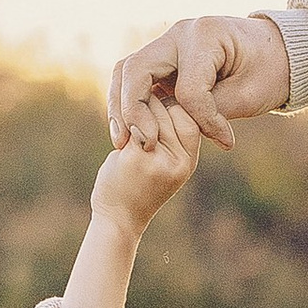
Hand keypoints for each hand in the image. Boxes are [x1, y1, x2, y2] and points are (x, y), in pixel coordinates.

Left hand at [89, 96, 204, 235]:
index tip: (155, 107)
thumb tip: (163, 88)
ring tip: (127, 126)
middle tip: (138, 115)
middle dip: (150, 105)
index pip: (189, 114)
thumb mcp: (167, 163)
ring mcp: (158, 158)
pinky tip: (118, 136)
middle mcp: (178, 160)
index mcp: (189, 160)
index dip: (171, 104)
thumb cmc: (141, 185)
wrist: (119, 218)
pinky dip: (121, 122)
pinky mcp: (135, 157)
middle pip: (168, 108)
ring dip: (134, 110)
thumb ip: (171, 135)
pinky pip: (130, 122)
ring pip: (148, 111)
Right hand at [108, 12, 292, 153]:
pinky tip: (131, 133)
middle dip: (133, 110)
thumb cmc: (268, 70)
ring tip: (123, 142)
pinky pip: (135, 80)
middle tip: (142, 144)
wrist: (277, 51)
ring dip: (122, 108)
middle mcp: (178, 34)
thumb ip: (213, 111)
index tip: (225, 140)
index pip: (188, 87)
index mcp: (205, 35)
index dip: (202, 120)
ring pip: (126, 73)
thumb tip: (182, 134)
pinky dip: (130, 105)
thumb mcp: (249, 94)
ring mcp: (167, 45)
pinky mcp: (163, 61)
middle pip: (136, 70)